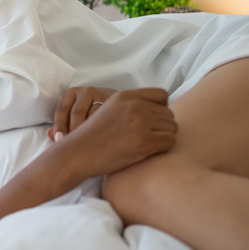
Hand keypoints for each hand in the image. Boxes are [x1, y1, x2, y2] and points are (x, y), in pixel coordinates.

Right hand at [0, 88, 176, 219]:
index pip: (162, 95)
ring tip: (148, 147)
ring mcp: (139, 123)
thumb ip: (131, 107)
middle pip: (169, 114)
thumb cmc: (92, 139)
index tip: (153, 122)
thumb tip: (160, 113)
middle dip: (163, 127)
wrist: (76, 155)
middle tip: (149, 139)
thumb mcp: (108, 111)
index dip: (162, 109)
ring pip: (172, 128)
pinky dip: (163, 149)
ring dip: (164, 138)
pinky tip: (149, 153)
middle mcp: (134, 106)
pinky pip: (170, 142)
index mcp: (125, 96)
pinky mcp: (143, 141)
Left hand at [48, 86, 117, 140]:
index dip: (59, 126)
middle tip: (73, 147)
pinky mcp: (115, 101)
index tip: (59, 140)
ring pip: (93, 115)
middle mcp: (85, 91)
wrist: (119, 105)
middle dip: (74, 131)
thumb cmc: (90, 113)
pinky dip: (102, 128)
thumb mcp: (74, 115)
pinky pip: (107, 116)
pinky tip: (100, 139)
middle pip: (76, 113)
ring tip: (87, 145)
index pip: (62, 109)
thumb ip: (62, 125)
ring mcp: (101, 94)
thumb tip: (50, 134)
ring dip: (89, 131)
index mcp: (71, 93)